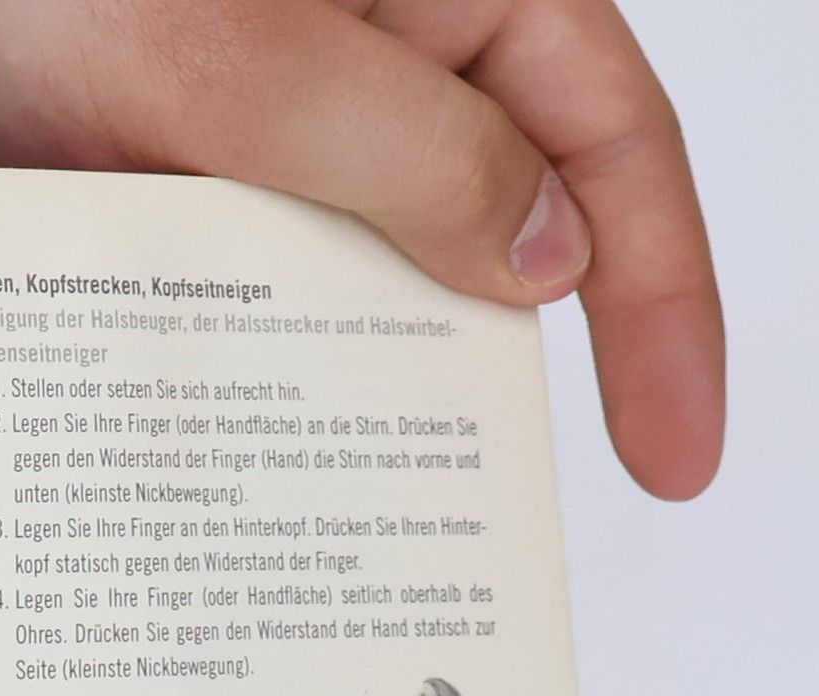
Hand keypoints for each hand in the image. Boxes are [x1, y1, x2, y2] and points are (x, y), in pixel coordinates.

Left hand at [0, 0, 720, 497]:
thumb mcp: (252, 67)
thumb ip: (414, 163)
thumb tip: (546, 260)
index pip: (608, 138)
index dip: (659, 300)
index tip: (671, 446)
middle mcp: (357, 49)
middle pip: (480, 221)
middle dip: (487, 362)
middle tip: (485, 517)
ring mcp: (246, 118)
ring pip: (338, 274)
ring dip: (329, 383)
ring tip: (329, 522)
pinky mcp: (148, 174)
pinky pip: (221, 289)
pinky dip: (216, 366)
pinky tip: (200, 455)